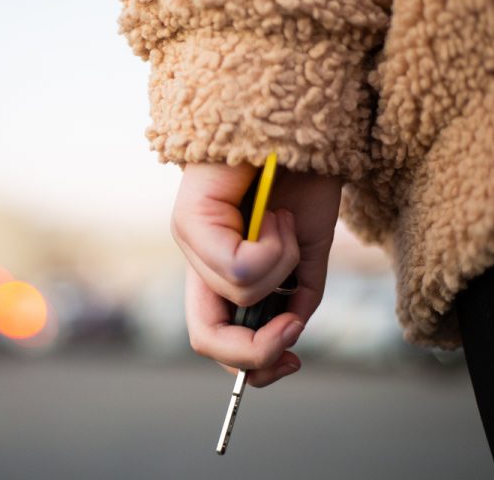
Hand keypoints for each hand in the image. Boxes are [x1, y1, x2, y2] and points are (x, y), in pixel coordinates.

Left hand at [171, 162, 340, 385]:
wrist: (299, 126)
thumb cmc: (301, 182)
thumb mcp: (305, 253)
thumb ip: (294, 297)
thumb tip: (285, 336)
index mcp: (221, 274)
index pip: (215, 341)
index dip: (253, 366)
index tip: (294, 359)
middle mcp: (197, 261)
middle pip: (205, 340)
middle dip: (255, 351)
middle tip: (290, 329)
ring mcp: (188, 239)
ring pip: (236, 295)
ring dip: (281, 266)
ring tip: (282, 222)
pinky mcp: (189, 217)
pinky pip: (236, 267)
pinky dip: (274, 246)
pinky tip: (274, 211)